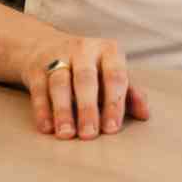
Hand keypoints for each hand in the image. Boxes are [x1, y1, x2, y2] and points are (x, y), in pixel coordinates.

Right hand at [21, 36, 151, 139]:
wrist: (46, 46)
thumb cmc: (91, 67)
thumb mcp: (111, 74)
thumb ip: (129, 93)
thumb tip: (145, 115)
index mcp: (109, 51)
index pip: (115, 76)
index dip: (114, 103)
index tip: (112, 128)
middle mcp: (84, 50)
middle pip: (86, 80)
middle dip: (88, 108)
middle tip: (90, 135)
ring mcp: (58, 56)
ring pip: (60, 84)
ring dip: (63, 111)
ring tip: (67, 134)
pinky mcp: (36, 67)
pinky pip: (39, 89)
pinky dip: (42, 109)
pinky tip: (47, 128)